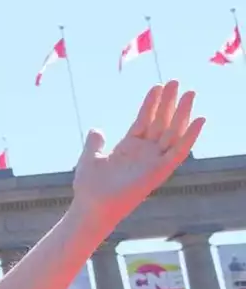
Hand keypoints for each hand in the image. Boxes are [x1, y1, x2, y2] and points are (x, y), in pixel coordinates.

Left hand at [72, 82, 203, 223]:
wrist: (91, 206)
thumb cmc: (89, 187)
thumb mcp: (90, 158)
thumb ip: (95, 143)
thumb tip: (97, 129)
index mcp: (129, 147)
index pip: (144, 120)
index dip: (151, 104)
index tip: (158, 86)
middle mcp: (144, 152)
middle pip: (160, 122)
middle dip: (168, 102)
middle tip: (177, 81)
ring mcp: (153, 161)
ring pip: (172, 132)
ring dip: (182, 113)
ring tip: (190, 92)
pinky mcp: (160, 171)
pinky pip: (179, 151)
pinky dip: (190, 136)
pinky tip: (199, 119)